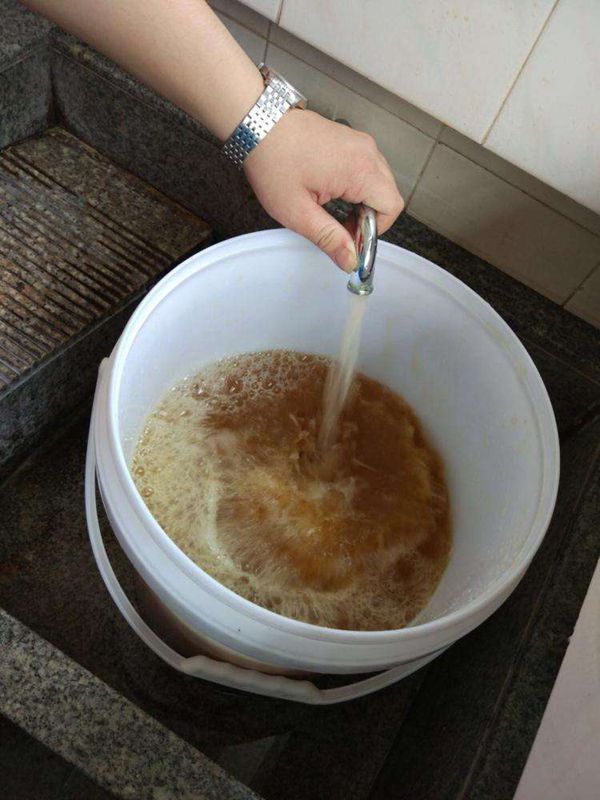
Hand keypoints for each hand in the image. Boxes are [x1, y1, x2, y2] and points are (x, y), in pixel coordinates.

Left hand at [244, 109, 403, 271]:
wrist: (258, 123)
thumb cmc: (273, 161)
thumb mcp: (298, 212)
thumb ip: (329, 239)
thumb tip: (350, 260)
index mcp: (359, 170)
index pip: (392, 207)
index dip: (375, 230)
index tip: (352, 240)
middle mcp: (366, 152)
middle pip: (388, 195)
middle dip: (369, 219)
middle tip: (341, 230)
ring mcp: (359, 143)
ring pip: (379, 183)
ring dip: (363, 204)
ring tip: (334, 214)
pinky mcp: (350, 141)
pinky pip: (368, 169)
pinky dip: (357, 188)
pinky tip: (333, 196)